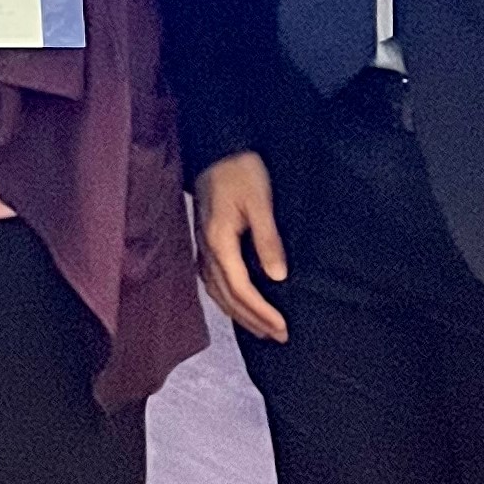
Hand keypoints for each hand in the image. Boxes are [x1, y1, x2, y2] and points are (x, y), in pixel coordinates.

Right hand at [194, 152, 288, 342]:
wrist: (216, 148)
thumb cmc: (239, 170)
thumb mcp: (260, 202)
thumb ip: (267, 240)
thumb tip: (277, 277)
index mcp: (219, 242)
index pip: (240, 289)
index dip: (260, 312)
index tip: (281, 327)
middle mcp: (206, 250)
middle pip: (227, 297)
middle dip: (253, 320)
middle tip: (278, 336)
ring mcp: (202, 247)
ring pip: (217, 292)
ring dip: (239, 314)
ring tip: (262, 329)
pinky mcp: (205, 242)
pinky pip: (213, 281)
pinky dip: (228, 299)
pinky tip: (238, 303)